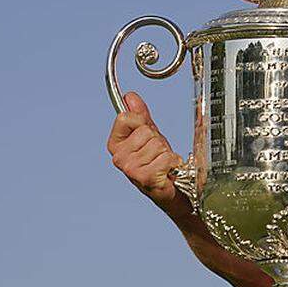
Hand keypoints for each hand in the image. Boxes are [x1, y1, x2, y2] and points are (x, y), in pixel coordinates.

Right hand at [107, 92, 183, 210]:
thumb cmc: (158, 163)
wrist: (170, 189)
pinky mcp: (144, 177)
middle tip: (158, 154)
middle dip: (157, 140)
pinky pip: (165, 157)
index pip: (125, 118)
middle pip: (145, 130)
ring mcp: (129, 168)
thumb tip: (129, 96)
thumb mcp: (149, 135)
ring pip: (157, 143)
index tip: (146, 135)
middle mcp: (118, 157)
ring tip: (162, 163)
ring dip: (166, 153)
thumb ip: (140, 115)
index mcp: (115, 144)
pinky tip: (168, 171)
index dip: (141, 123)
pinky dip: (172, 162)